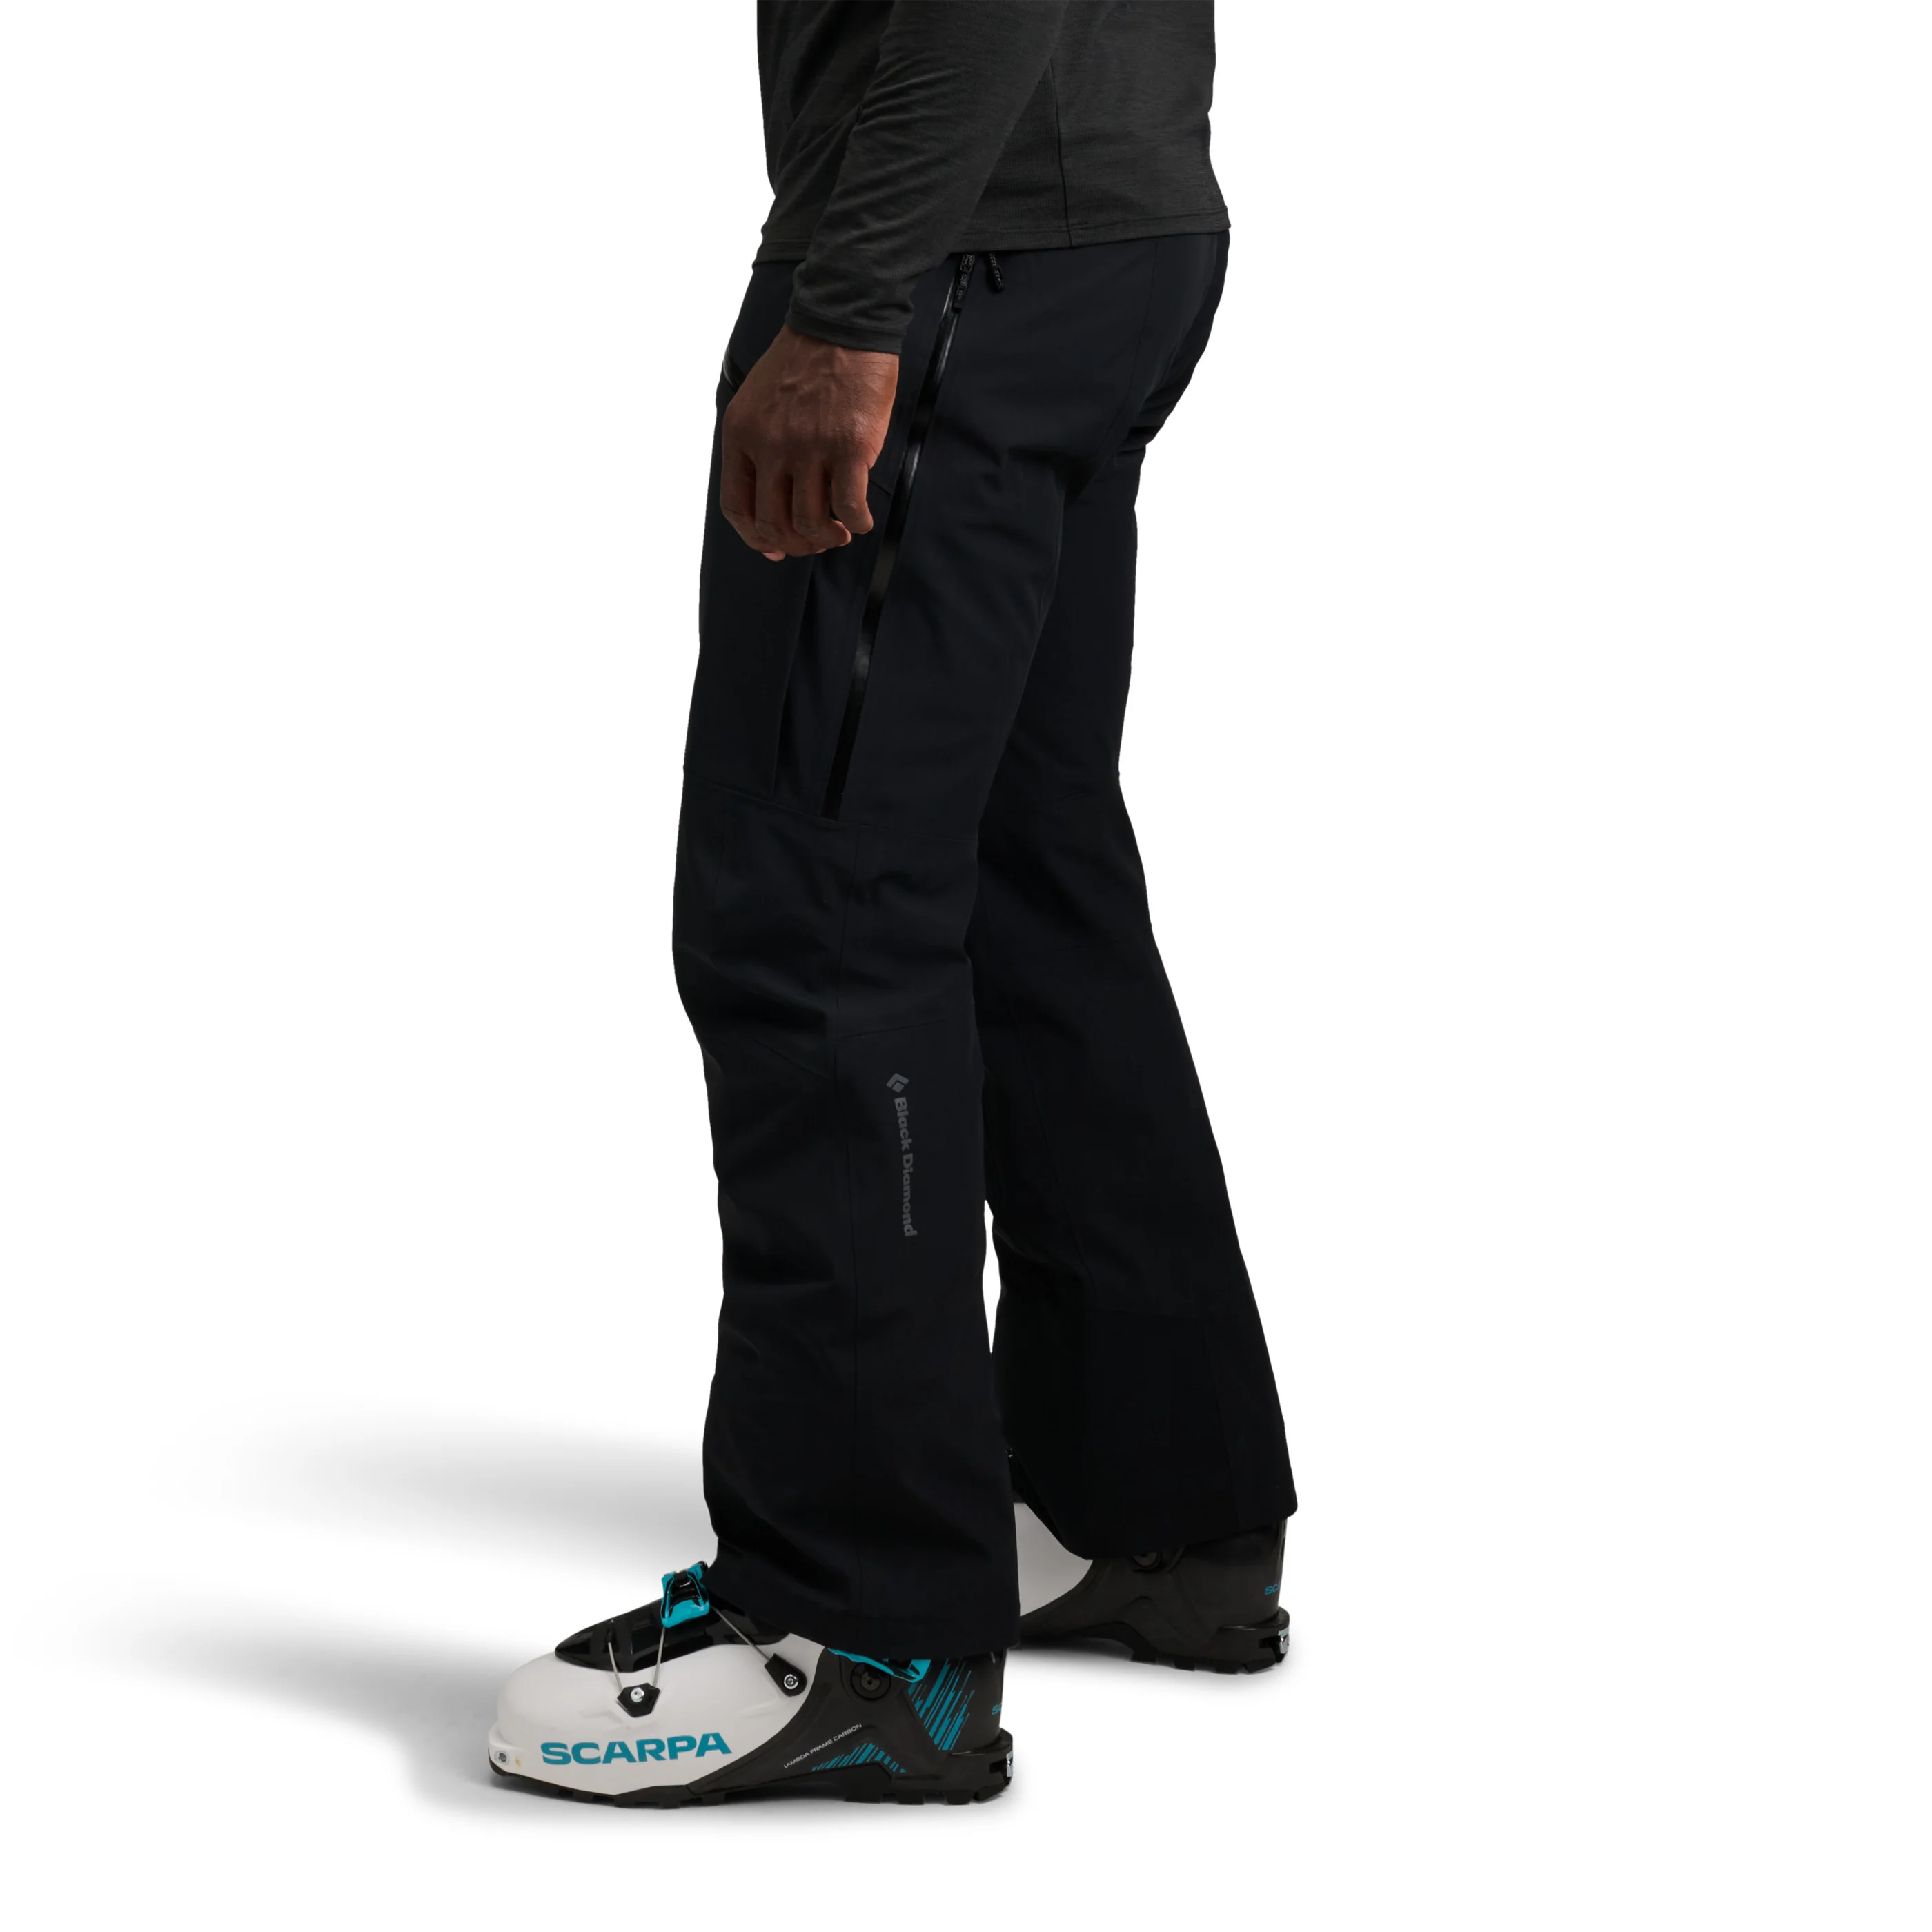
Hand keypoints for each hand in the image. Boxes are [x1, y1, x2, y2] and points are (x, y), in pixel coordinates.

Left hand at [720, 326, 898, 559]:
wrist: (841, 325)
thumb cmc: (805, 362)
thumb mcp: (758, 401)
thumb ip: (757, 445)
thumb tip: (773, 499)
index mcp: (741, 434)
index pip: (736, 506)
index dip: (756, 538)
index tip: (776, 548)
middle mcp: (769, 445)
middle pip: (774, 523)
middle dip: (796, 544)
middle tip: (816, 541)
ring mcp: (808, 447)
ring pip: (811, 522)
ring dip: (827, 538)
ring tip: (840, 533)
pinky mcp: (848, 447)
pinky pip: (850, 507)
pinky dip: (857, 523)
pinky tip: (861, 519)